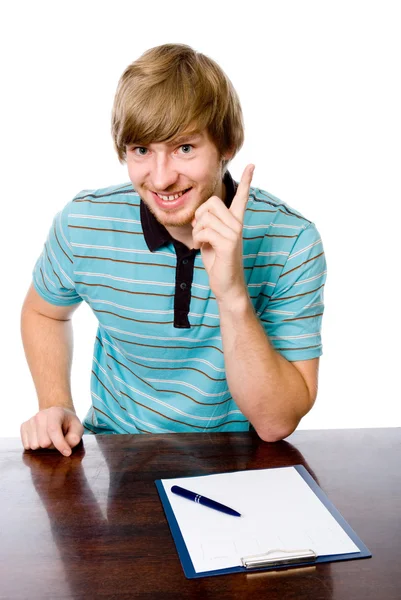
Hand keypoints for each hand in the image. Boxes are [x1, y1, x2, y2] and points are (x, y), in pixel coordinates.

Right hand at [20, 407, 83, 455]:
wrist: (56, 415)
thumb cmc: (68, 423)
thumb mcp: (77, 428)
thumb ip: (75, 437)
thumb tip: (67, 447)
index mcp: (55, 412)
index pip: (53, 430)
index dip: (60, 444)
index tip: (67, 453)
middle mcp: (41, 415)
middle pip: (44, 441)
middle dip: (53, 445)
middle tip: (58, 439)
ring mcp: (31, 420)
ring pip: (34, 445)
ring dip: (43, 447)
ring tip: (49, 438)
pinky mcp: (24, 426)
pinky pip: (26, 445)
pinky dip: (35, 446)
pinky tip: (41, 438)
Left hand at [192, 164, 254, 302]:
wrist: (226, 286)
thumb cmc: (218, 263)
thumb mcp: (210, 239)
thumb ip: (207, 223)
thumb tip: (199, 215)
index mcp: (235, 222)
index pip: (242, 197)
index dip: (247, 181)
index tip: (253, 165)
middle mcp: (238, 224)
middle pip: (211, 202)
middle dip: (199, 216)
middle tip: (201, 232)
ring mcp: (235, 233)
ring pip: (205, 217)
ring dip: (197, 231)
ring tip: (203, 243)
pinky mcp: (229, 243)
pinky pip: (204, 230)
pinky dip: (198, 239)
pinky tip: (202, 249)